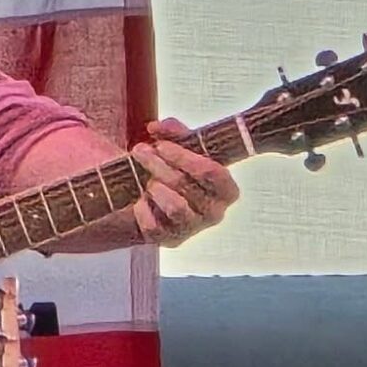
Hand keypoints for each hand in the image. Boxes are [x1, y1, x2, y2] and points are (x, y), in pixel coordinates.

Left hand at [129, 118, 239, 245]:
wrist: (156, 203)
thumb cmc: (176, 172)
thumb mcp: (181, 149)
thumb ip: (175, 133)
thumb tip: (158, 126)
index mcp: (226, 189)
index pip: (211, 172)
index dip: (183, 156)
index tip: (161, 144)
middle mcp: (215, 212)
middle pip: (186, 185)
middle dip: (158, 164)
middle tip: (140, 151)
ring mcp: (193, 228)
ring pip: (174, 207)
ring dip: (154, 187)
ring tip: (146, 180)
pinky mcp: (170, 240)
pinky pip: (153, 224)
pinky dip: (142, 209)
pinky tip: (141, 200)